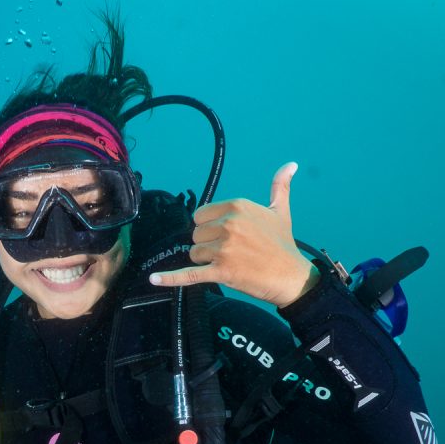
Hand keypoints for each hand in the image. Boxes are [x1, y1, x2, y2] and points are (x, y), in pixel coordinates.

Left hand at [149, 162, 318, 307]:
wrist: (291, 276)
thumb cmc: (283, 244)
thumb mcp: (280, 211)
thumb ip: (280, 186)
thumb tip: (291, 164)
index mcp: (237, 207)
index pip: (200, 216)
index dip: (209, 228)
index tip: (227, 236)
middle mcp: (229, 224)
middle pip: (196, 235)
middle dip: (208, 245)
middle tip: (232, 252)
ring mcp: (224, 248)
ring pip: (194, 253)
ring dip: (207, 261)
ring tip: (230, 263)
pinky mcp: (221, 271)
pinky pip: (189, 274)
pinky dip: (170, 278)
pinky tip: (153, 279)